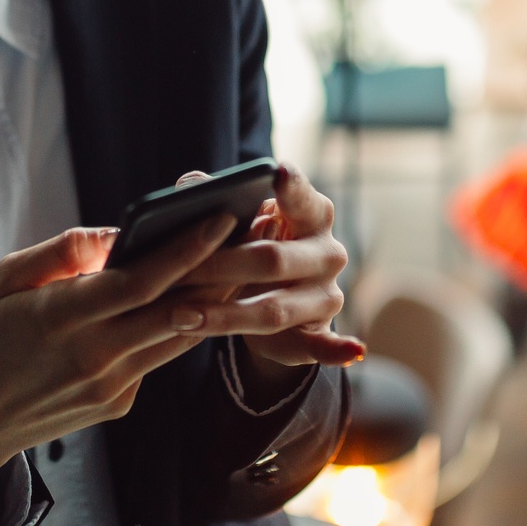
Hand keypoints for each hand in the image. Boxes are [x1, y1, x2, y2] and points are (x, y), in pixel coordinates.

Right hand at [0, 214, 237, 508]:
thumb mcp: (0, 282)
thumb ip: (58, 255)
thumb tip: (111, 233)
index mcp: (59, 319)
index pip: (139, 281)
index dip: (184, 249)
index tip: (218, 218)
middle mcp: (92, 357)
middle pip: (175, 309)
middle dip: (219, 268)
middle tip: (252, 231)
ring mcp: (109, 386)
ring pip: (178, 336)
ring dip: (213, 297)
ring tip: (241, 258)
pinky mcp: (117, 404)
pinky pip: (156, 357)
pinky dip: (176, 326)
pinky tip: (194, 297)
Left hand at [172, 162, 362, 389]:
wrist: (272, 297)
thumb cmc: (254, 245)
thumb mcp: (240, 222)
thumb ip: (217, 200)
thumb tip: (191, 184)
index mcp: (311, 212)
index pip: (300, 196)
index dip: (290, 186)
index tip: (277, 171)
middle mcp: (328, 251)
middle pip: (272, 258)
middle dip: (219, 266)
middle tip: (176, 273)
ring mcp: (327, 294)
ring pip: (275, 308)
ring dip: (226, 316)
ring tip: (180, 316)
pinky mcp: (321, 331)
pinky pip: (326, 344)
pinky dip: (338, 350)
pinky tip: (351, 354)